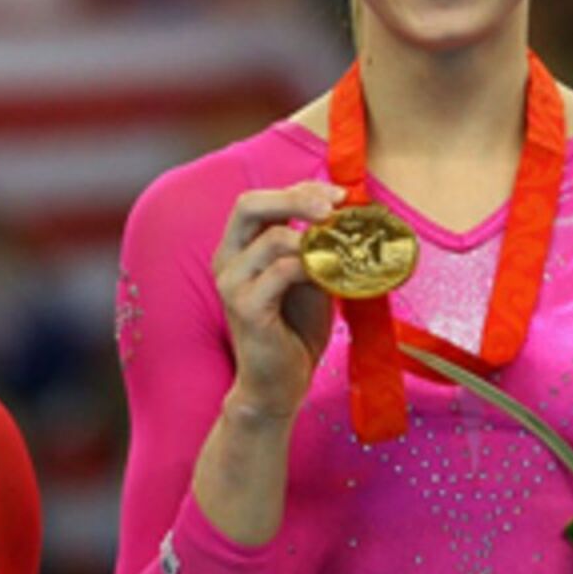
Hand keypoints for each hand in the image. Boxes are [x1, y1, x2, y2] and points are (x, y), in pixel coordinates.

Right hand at [212, 182, 344, 416]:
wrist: (278, 383)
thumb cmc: (294, 329)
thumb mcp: (309, 277)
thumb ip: (316, 247)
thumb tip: (345, 215)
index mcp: (239, 247)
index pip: (262, 200)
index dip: (301, 190)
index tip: (340, 197)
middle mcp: (227, 259)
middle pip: (249, 204)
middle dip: (296, 198)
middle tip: (333, 208)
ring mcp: (232, 283)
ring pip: (273, 238)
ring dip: (315, 241)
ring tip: (342, 255)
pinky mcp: (245, 307)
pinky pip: (282, 272)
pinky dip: (312, 268)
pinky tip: (331, 278)